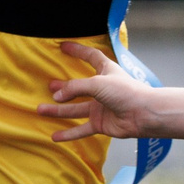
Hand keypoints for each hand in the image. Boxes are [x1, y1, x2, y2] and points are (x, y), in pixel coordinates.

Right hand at [39, 42, 159, 141]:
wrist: (143, 114)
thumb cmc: (125, 92)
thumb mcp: (98, 83)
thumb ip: (75, 88)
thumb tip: (56, 96)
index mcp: (106, 71)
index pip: (90, 57)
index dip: (78, 51)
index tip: (63, 46)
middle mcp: (102, 88)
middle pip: (78, 87)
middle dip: (63, 87)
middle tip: (48, 85)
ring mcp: (100, 107)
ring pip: (75, 109)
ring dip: (58, 110)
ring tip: (40, 109)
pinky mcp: (101, 123)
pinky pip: (81, 129)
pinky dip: (69, 133)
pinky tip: (55, 136)